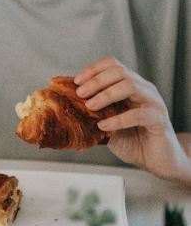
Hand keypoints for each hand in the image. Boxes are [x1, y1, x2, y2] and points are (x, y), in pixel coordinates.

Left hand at [73, 57, 189, 182]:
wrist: (155, 160)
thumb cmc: (130, 139)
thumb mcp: (106, 122)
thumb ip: (92, 111)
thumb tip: (65, 105)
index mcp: (130, 84)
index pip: (112, 64)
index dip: (93, 69)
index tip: (76, 81)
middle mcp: (143, 89)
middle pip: (120, 71)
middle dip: (96, 80)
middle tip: (80, 93)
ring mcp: (153, 102)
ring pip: (130, 86)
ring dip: (106, 95)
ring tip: (90, 106)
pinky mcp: (159, 119)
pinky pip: (138, 114)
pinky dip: (118, 119)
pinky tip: (104, 126)